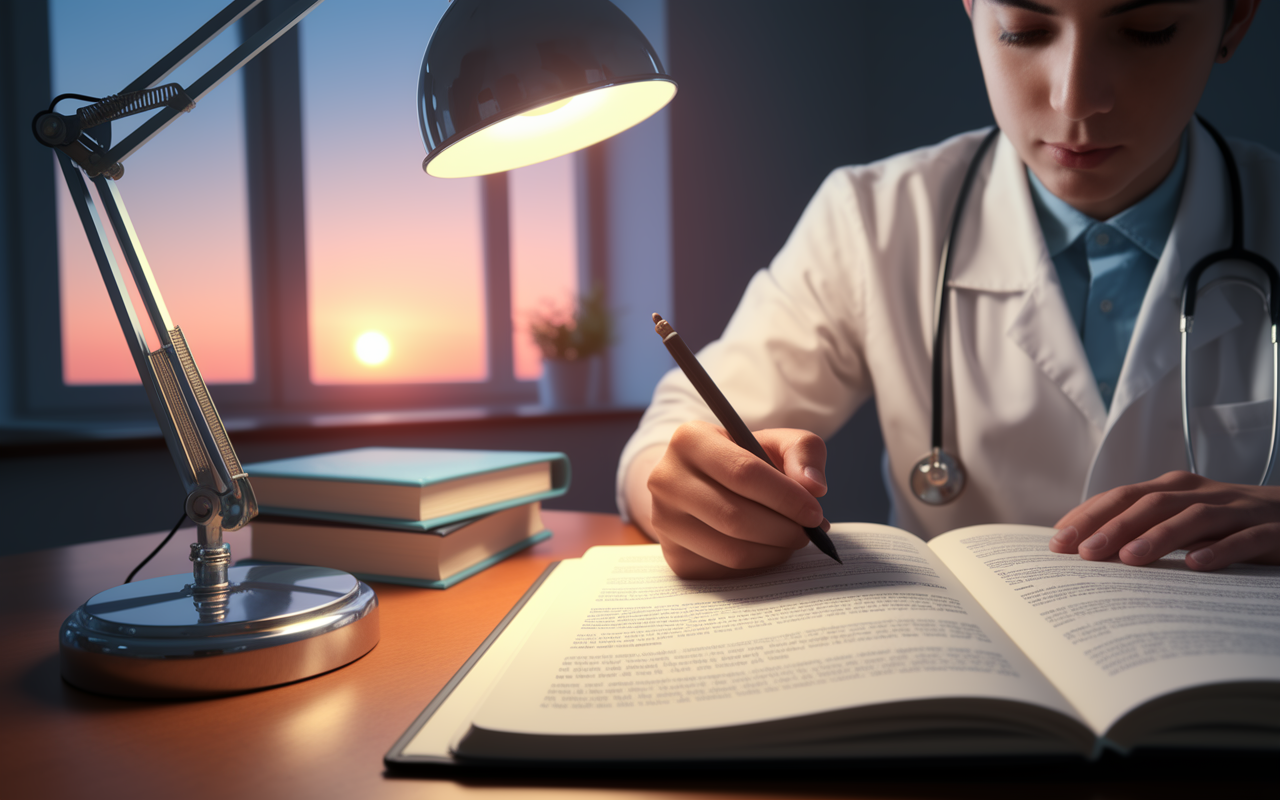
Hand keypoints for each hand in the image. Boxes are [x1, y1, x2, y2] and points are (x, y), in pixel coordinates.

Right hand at [639, 422, 828, 578]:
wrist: (702, 484)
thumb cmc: (745, 460)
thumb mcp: (774, 442)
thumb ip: (803, 451)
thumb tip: (813, 487)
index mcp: (689, 440)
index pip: (743, 472)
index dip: (786, 497)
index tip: (815, 512)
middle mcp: (666, 479)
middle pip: (735, 517)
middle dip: (784, 529)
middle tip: (809, 531)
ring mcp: (664, 521)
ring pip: (732, 551)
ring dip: (775, 550)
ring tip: (792, 537)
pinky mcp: (674, 557)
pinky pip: (726, 572)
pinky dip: (758, 565)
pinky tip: (767, 548)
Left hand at [1049, 470, 1279, 569]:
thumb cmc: (1231, 524)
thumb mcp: (1185, 522)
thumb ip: (1146, 529)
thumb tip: (1090, 550)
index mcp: (1177, 488)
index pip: (1124, 495)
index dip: (1090, 515)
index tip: (1058, 540)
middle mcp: (1203, 493)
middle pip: (1152, 503)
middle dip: (1113, 525)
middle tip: (1082, 552)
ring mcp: (1239, 510)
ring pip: (1194, 518)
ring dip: (1158, 537)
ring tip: (1128, 559)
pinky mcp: (1272, 531)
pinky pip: (1243, 539)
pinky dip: (1219, 551)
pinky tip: (1195, 567)